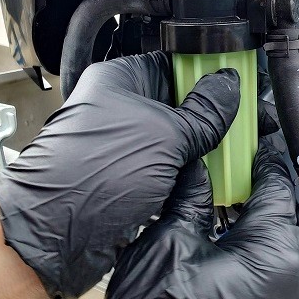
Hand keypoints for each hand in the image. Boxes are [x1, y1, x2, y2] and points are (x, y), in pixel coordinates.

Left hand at [0, 52, 239, 298]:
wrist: (52, 236)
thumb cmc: (89, 177)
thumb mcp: (165, 137)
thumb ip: (203, 113)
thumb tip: (228, 87)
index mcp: (120, 80)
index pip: (177, 62)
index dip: (211, 73)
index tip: (242, 85)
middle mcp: (120, 109)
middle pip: (180, 103)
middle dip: (214, 116)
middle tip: (246, 126)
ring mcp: (123, 146)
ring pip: (177, 140)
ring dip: (204, 150)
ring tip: (233, 155)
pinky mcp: (127, 180)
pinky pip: (169, 169)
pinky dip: (190, 175)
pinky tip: (212, 181)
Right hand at [72, 145, 298, 298]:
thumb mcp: (167, 243)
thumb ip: (190, 197)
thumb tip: (195, 168)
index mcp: (273, 254)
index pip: (276, 187)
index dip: (258, 161)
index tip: (248, 148)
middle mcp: (293, 287)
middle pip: (280, 224)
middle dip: (253, 202)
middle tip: (223, 186)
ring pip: (277, 261)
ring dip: (252, 241)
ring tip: (214, 231)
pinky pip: (273, 293)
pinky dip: (253, 275)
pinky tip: (219, 272)